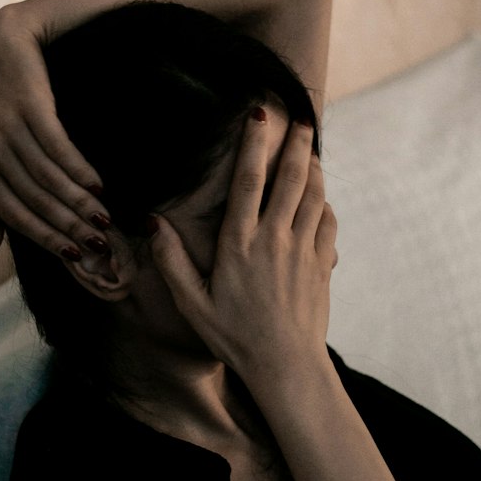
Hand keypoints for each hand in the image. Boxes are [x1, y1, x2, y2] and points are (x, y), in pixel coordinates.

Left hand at [0, 4, 106, 255]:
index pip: (11, 211)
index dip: (44, 236)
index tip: (73, 255)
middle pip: (32, 198)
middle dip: (67, 225)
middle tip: (99, 243)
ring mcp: (4, 123)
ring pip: (47, 176)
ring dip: (79, 201)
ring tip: (105, 217)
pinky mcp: (28, 101)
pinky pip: (57, 146)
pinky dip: (79, 168)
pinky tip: (99, 184)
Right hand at [150, 113, 337, 383]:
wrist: (286, 367)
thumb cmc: (233, 337)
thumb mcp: (192, 303)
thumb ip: (171, 261)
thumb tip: (153, 222)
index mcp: (239, 244)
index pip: (248, 181)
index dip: (254, 144)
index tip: (258, 114)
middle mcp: (274, 239)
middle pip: (290, 178)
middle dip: (295, 143)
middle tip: (300, 116)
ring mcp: (303, 250)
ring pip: (313, 195)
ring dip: (313, 166)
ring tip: (309, 145)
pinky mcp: (322, 264)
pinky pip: (327, 221)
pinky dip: (324, 202)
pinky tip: (318, 196)